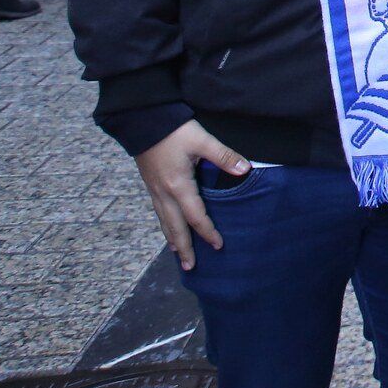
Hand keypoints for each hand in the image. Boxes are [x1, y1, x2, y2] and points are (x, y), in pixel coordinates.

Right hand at [132, 121, 249, 269]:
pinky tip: (168, 227)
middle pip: (174, 227)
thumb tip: (246, 170)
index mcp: (178, 185)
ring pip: (164, 220)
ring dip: (172, 238)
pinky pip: (159, 211)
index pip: (195, 216)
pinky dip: (165, 224)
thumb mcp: (202, 140)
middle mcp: (164, 193)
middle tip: (190, 267)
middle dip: (183, 248)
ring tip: (178, 254)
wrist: (142, 120)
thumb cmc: (173, 130)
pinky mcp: (150, 184)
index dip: (208, 232)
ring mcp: (154, 189)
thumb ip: (224, 156)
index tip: (218, 245)